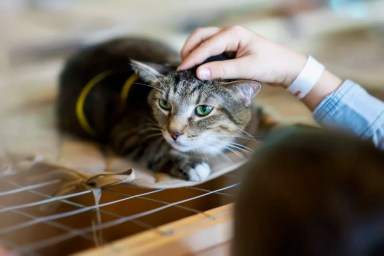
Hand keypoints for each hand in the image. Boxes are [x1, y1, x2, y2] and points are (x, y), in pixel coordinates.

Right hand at [178, 26, 307, 87]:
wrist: (287, 68)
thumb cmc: (271, 65)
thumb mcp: (246, 69)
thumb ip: (222, 70)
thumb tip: (199, 73)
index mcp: (234, 34)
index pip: (206, 45)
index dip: (192, 57)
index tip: (181, 69)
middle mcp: (230, 34)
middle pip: (201, 36)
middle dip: (189, 49)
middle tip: (182, 66)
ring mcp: (230, 40)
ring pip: (205, 41)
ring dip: (195, 52)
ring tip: (188, 67)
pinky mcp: (231, 49)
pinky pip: (211, 49)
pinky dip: (203, 56)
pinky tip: (200, 68)